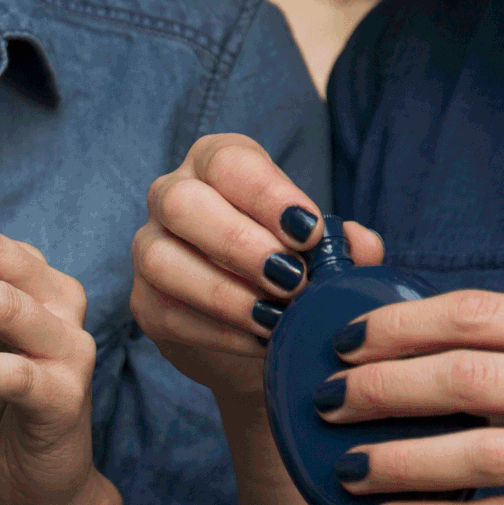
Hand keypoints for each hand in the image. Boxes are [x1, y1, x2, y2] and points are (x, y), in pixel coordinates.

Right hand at [131, 133, 382, 406]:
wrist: (257, 330)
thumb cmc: (291, 268)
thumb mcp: (322, 250)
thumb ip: (345, 245)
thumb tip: (359, 244)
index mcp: (217, 164)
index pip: (229, 163)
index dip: (268, 195)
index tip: (310, 232)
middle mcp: (172, 195)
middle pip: (181, 203)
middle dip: (237, 243)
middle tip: (291, 279)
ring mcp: (150, 248)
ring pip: (161, 260)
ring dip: (223, 293)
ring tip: (275, 317)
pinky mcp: (144, 301)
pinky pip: (168, 313)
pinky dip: (218, 332)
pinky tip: (259, 341)